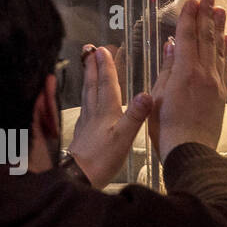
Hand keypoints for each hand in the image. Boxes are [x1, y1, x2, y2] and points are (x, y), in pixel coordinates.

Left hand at [67, 44, 151, 188]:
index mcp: (106, 112)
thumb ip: (135, 116)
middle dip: (93, 66)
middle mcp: (94, 113)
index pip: (107, 84)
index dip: (106, 67)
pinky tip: (86, 100)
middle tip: (89, 49)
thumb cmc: (103, 159)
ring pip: (87, 94)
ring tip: (87, 66)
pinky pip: (84, 107)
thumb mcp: (124, 137)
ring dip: (88, 78)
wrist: (79, 178)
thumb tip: (147, 94)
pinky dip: (86, 97)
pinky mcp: (83, 133)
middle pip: (93, 85)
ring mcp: (87, 123)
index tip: (102, 49)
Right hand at [148, 0, 226, 159]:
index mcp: (185, 72)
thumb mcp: (158, 96)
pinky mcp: (222, 96)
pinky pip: (226, 68)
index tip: (193, 0)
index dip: (190, 17)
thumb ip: (167, 68)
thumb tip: (173, 44)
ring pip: (219, 50)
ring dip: (219, 29)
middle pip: (206, 39)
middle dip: (206, 15)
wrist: (190, 151)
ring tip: (221, 11)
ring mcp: (216, 84)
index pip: (188, 37)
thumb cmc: (166, 128)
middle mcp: (204, 74)